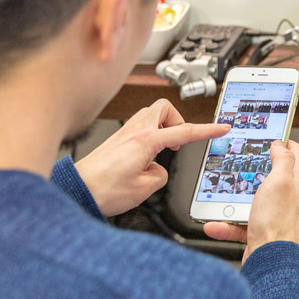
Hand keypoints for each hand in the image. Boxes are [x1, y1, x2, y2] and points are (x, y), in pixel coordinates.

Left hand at [75, 99, 228, 216]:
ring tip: (162, 151)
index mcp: (146, 140)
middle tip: (180, 140)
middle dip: (177, 120)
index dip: (206, 130)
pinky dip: (148, 138)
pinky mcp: (116, 140)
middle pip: (164, 108)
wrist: (77, 190)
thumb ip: (160, 174)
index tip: (221, 127)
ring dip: (162, 129)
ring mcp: (123, 133)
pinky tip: (143, 158)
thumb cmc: (103, 189)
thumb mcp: (145, 188)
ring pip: (150, 117)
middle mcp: (134, 131)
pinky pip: (139, 129)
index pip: (184, 131)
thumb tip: (156, 169)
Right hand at [204, 141, 298, 263]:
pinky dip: (226, 223)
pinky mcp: (259, 230)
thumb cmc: (277, 224)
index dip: (283, 142)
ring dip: (234, 198)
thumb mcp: (281, 181)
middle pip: (272, 175)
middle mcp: (287, 197)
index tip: (269, 137)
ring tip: (224, 194)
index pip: (295, 154)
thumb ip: (283, 160)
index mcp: (295, 182)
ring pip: (251, 199)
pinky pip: (238, 222)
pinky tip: (215, 223)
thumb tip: (281, 144)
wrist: (268, 260)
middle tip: (241, 161)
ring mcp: (272, 214)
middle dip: (254, 168)